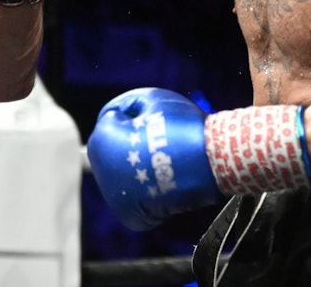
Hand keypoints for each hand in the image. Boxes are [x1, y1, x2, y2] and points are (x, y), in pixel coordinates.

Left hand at [87, 87, 310, 230]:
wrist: (211, 161)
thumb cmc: (182, 125)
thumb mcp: (151, 98)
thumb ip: (127, 104)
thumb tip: (115, 118)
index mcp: (100, 138)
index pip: (111, 120)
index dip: (135, 116)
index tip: (156, 121)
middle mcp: (99, 168)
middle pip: (112, 149)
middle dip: (130, 142)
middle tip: (161, 142)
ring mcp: (112, 194)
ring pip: (121, 174)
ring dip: (136, 167)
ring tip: (163, 162)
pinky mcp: (127, 214)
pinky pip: (131, 200)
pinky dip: (144, 193)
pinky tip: (162, 182)